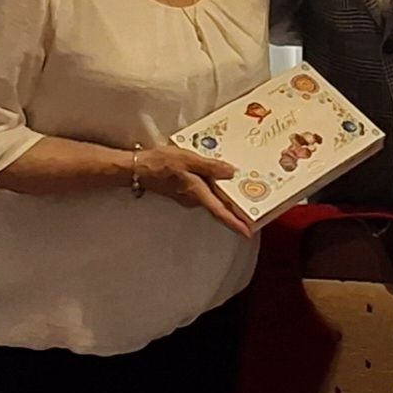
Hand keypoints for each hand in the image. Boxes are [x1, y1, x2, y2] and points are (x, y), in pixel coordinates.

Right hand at [133, 146, 250, 238]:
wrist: (136, 168)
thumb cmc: (160, 164)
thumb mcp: (188, 160)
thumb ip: (210, 166)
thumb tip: (231, 172)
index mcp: (197, 194)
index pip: (220, 212)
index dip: (235, 223)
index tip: (248, 233)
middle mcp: (194, 199)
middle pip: (219, 207)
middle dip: (236, 210)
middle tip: (255, 210)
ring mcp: (187, 196)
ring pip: (212, 199)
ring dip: (226, 197)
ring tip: (243, 190)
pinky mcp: (183, 190)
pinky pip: (204, 192)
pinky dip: (215, 188)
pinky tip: (220, 178)